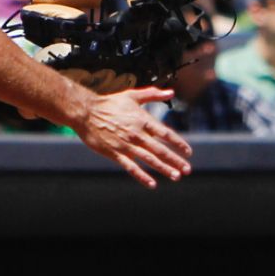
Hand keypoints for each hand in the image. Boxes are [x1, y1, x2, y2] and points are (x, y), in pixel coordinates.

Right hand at [68, 86, 192, 188]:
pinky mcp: (115, 154)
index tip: (188, 152)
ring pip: (149, 160)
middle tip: (187, 170)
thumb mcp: (133, 95)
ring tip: (176, 176)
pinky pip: (131, 167)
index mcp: (143, 120)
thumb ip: (153, 94)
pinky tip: (152, 184)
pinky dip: (142, 176)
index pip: (166, 134)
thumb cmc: (109, 103)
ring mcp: (126, 145)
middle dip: (176, 160)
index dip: (178, 143)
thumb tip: (171, 91)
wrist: (86, 112)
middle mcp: (137, 134)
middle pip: (161, 150)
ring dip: (164, 169)